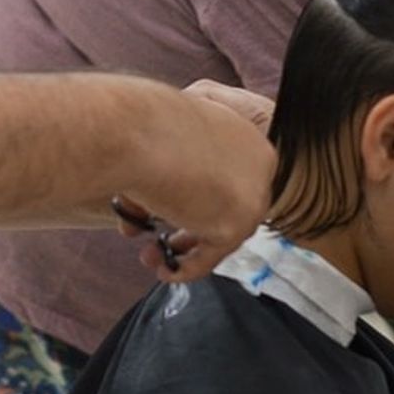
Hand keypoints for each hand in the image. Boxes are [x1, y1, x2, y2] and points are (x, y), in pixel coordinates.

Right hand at [121, 88, 276, 283]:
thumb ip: (165, 172)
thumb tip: (144, 209)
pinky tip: (163, 270)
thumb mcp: (162, 138)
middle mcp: (258, 163)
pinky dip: (186, 267)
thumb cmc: (139, 124)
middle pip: (230, 205)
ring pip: (221, 231)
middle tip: (165, 237)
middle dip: (192, 225)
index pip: (232, 177)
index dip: (201, 197)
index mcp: (245, 134)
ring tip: (150, 255)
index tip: (175, 210)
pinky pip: (211, 255)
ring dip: (184, 248)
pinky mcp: (234, 225)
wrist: (135, 132)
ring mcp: (251, 196)